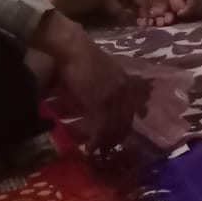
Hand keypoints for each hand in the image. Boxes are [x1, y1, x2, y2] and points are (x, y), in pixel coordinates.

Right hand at [32, 12, 143, 149]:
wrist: (72, 47)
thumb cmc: (81, 56)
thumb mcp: (100, 72)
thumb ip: (105, 86)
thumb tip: (97, 102)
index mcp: (125, 83)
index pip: (129, 113)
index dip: (122, 129)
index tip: (114, 139)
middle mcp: (123, 91)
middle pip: (123, 123)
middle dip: (115, 139)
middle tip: (105, 151)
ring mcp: (112, 98)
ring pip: (112, 128)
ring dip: (104, 143)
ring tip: (96, 152)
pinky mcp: (98, 103)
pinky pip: (100, 128)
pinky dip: (95, 140)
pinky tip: (89, 148)